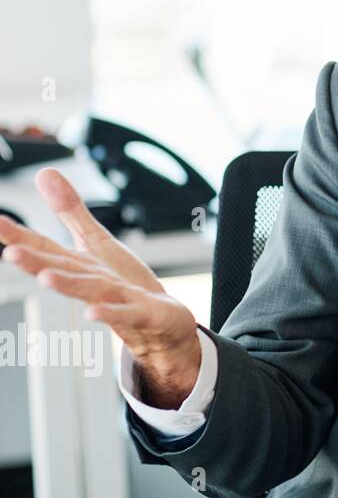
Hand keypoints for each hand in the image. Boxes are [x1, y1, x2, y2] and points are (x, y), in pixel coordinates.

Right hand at [0, 168, 201, 406]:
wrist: (162, 323)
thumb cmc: (124, 282)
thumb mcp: (96, 241)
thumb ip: (69, 211)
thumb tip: (43, 173)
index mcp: (78, 264)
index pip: (44, 246)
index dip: (18, 236)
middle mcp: (91, 282)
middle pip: (62, 269)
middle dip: (36, 264)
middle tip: (9, 253)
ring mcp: (116, 299)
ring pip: (89, 290)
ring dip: (67, 285)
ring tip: (45, 277)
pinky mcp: (143, 313)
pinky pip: (126, 313)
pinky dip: (110, 313)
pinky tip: (93, 313)